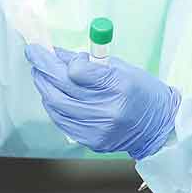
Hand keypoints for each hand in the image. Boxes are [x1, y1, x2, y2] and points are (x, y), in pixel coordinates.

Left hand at [26, 45, 179, 159]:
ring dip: (44, 86)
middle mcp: (108, 109)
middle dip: (43, 67)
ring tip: (39, 73)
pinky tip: (51, 94)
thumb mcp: (121, 68)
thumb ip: (90, 63)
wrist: (158, 126)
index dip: (65, 60)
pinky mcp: (91, 140)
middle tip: (34, 54)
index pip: (78, 71)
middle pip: (62, 87)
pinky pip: (61, 120)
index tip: (58, 52)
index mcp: (119, 86)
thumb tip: (60, 53)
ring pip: (56, 105)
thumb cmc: (142, 92)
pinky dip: (53, 105)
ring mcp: (98, 128)